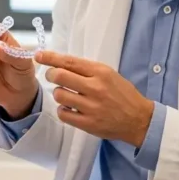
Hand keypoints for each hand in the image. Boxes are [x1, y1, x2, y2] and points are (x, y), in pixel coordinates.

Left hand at [35, 50, 154, 146]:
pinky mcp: (88, 124)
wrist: (139, 119)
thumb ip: (86, 70)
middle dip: (51, 74)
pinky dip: (63, 110)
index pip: (69, 62)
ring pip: (59, 95)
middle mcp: (95, 88)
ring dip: (58, 93)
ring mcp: (91, 107)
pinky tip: (70, 108)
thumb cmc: (122, 94)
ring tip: (67, 95)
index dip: (50, 58)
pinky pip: (63, 113)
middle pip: (59, 76)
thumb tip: (59, 63)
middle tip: (52, 76)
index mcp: (101, 72)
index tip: (39, 55)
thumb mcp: (109, 74)